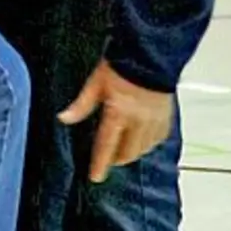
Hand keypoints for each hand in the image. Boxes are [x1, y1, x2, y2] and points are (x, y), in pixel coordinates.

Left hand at [58, 59, 174, 183]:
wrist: (150, 53)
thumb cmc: (123, 63)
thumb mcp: (96, 83)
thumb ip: (81, 105)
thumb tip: (64, 118)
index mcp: (119, 113)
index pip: (107, 146)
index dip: (100, 164)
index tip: (96, 177)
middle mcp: (139, 120)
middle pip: (128, 152)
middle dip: (118, 159)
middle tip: (109, 158)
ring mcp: (155, 120)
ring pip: (144, 148)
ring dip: (133, 152)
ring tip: (124, 149)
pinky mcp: (166, 116)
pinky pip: (158, 139)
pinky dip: (149, 143)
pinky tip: (142, 139)